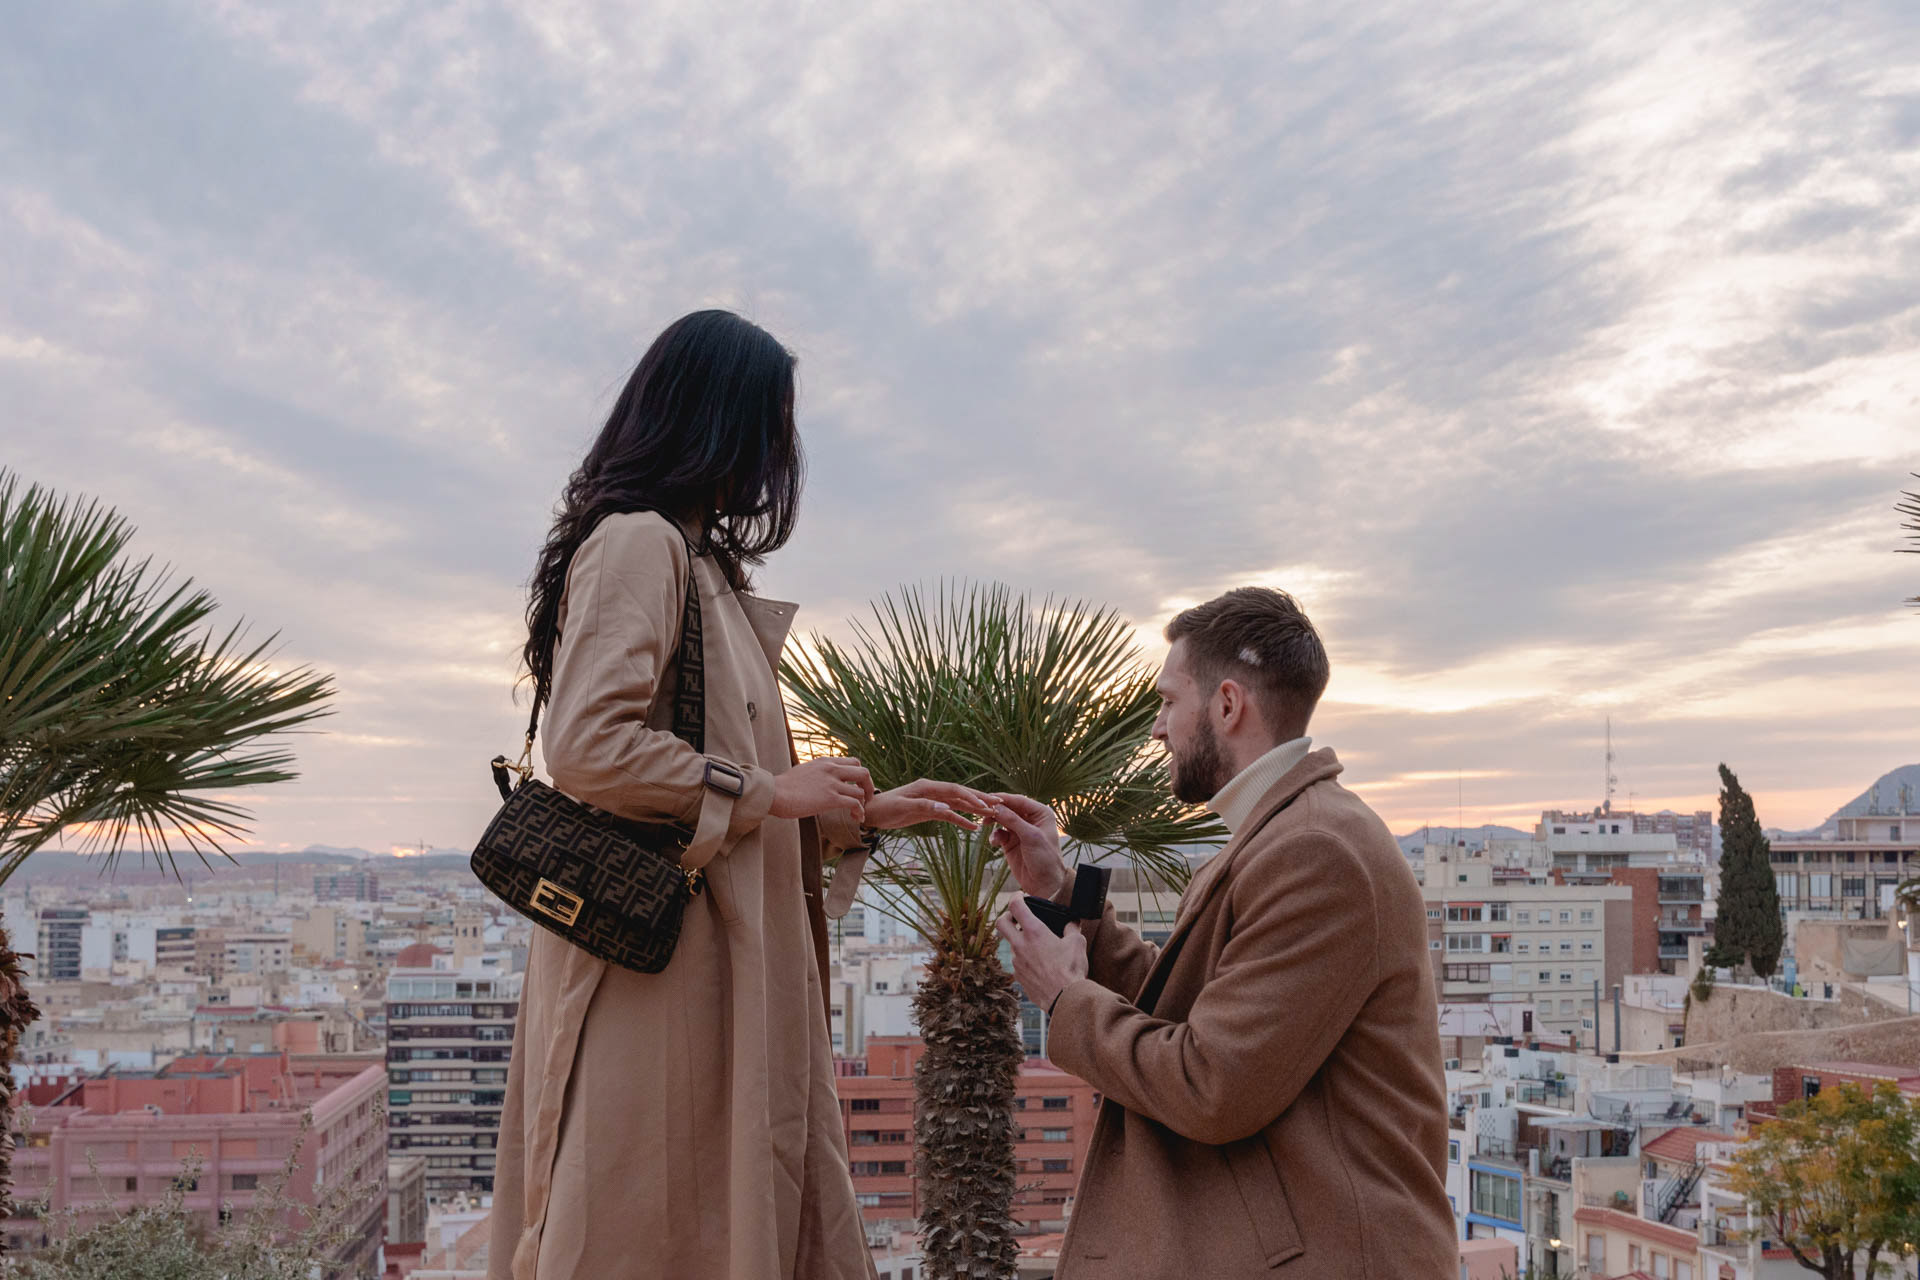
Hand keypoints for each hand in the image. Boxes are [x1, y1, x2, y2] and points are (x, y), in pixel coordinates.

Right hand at [771, 756, 873, 822]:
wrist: (774, 793)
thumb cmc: (783, 787)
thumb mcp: (804, 771)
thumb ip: (817, 773)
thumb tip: (818, 780)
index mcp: (825, 762)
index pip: (853, 762)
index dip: (859, 776)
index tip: (857, 787)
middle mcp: (832, 769)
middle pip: (863, 772)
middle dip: (868, 786)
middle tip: (866, 799)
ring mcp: (832, 783)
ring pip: (861, 791)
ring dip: (863, 804)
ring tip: (858, 814)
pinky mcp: (830, 798)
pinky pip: (855, 804)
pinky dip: (859, 812)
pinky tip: (856, 818)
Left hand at [864, 779, 989, 832]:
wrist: (872, 812)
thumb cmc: (884, 808)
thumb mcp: (903, 807)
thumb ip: (924, 806)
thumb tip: (946, 808)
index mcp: (927, 786)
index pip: (954, 790)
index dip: (971, 797)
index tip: (985, 805)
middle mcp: (932, 791)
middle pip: (960, 794)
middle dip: (979, 799)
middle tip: (998, 804)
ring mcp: (932, 800)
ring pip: (958, 803)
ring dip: (974, 808)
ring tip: (991, 814)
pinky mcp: (930, 811)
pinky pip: (950, 814)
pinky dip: (961, 820)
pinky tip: (973, 827)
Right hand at [985, 793, 1069, 900]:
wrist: (1044, 883)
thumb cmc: (1045, 858)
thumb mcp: (1031, 837)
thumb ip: (1013, 820)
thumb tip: (996, 806)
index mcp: (1040, 813)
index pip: (1019, 800)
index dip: (1003, 798)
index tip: (987, 798)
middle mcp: (1030, 819)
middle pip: (1008, 808)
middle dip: (996, 810)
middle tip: (982, 811)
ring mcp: (1019, 831)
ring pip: (1002, 819)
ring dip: (993, 821)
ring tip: (985, 824)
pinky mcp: (1011, 842)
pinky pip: (999, 833)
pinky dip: (994, 836)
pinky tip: (995, 842)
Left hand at [995, 894, 1088, 1011]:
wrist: (1064, 999)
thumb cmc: (1071, 970)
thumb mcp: (1077, 943)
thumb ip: (1072, 929)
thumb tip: (1071, 924)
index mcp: (1034, 932)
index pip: (1016, 906)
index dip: (1016, 896)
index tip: (1021, 895)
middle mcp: (1021, 946)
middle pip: (1001, 923)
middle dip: (1007, 916)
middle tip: (1017, 917)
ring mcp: (1017, 963)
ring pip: (1011, 946)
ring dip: (1020, 942)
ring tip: (1038, 946)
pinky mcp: (1018, 977)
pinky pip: (1018, 963)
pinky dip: (1025, 959)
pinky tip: (1039, 964)